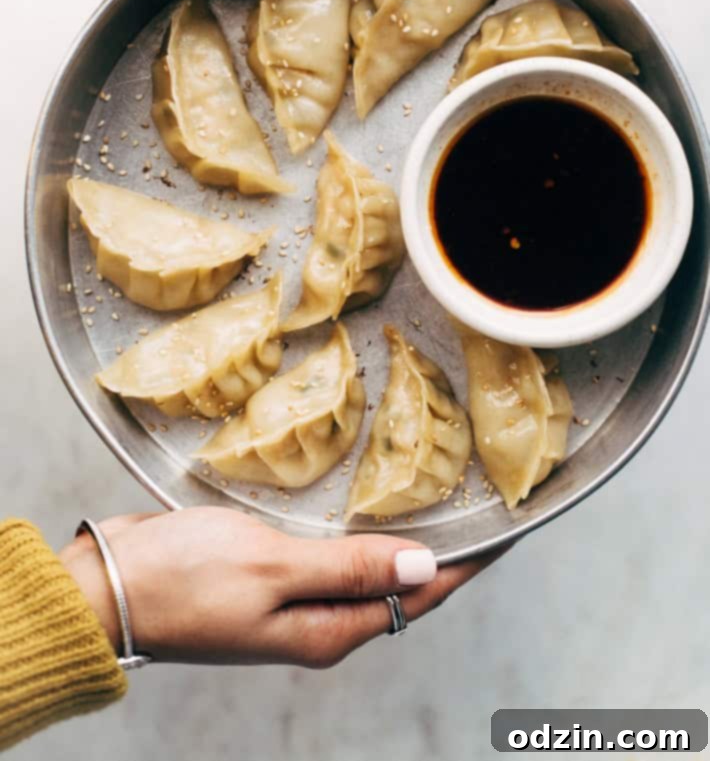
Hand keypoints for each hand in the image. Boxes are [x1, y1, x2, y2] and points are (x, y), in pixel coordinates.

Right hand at [60, 508, 501, 666]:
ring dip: (401, 539)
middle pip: (400, 587)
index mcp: (330, 628)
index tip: (503, 530)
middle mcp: (320, 621)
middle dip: (442, 551)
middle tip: (477, 503)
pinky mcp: (271, 577)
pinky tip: (366, 507)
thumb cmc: (186, 578)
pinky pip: (334, 557)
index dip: (466, 563)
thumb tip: (424, 567)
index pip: (420, 595)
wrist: (111, 584)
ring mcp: (295, 601)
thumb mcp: (273, 567)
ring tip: (437, 499)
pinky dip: (359, 534)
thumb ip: (350, 568)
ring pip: (368, 569)